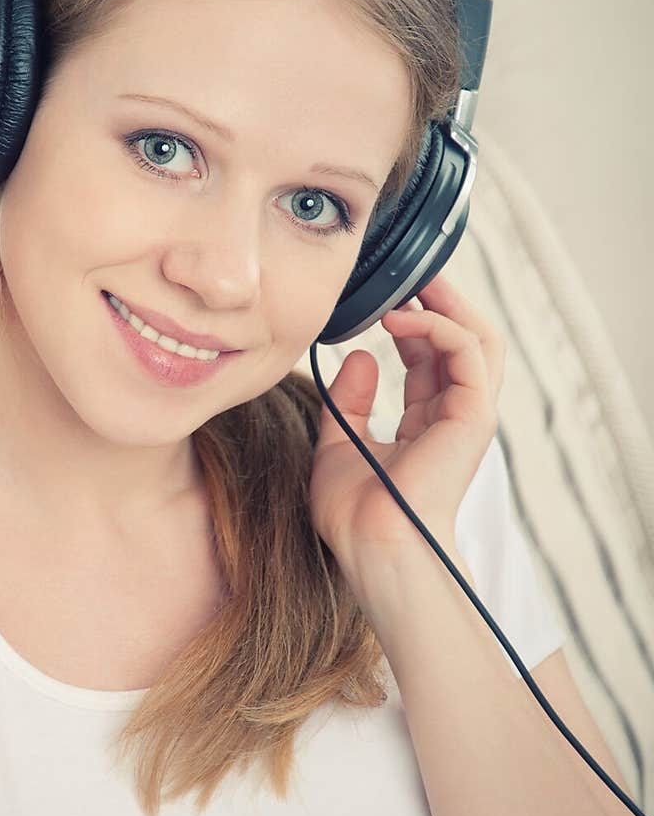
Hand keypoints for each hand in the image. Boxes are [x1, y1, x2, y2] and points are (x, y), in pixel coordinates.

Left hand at [308, 272, 505, 579]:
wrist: (372, 545)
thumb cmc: (355, 513)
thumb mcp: (339, 443)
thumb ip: (348, 401)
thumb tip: (359, 356)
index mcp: (428, 424)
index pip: (431, 357)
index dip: (412, 320)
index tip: (383, 294)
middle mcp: (454, 416)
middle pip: (462, 339)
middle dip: (438, 300)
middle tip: (407, 270)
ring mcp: (469, 415)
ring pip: (477, 337)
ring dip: (445, 302)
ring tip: (410, 278)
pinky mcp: (474, 415)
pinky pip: (466, 351)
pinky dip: (436, 325)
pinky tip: (397, 316)